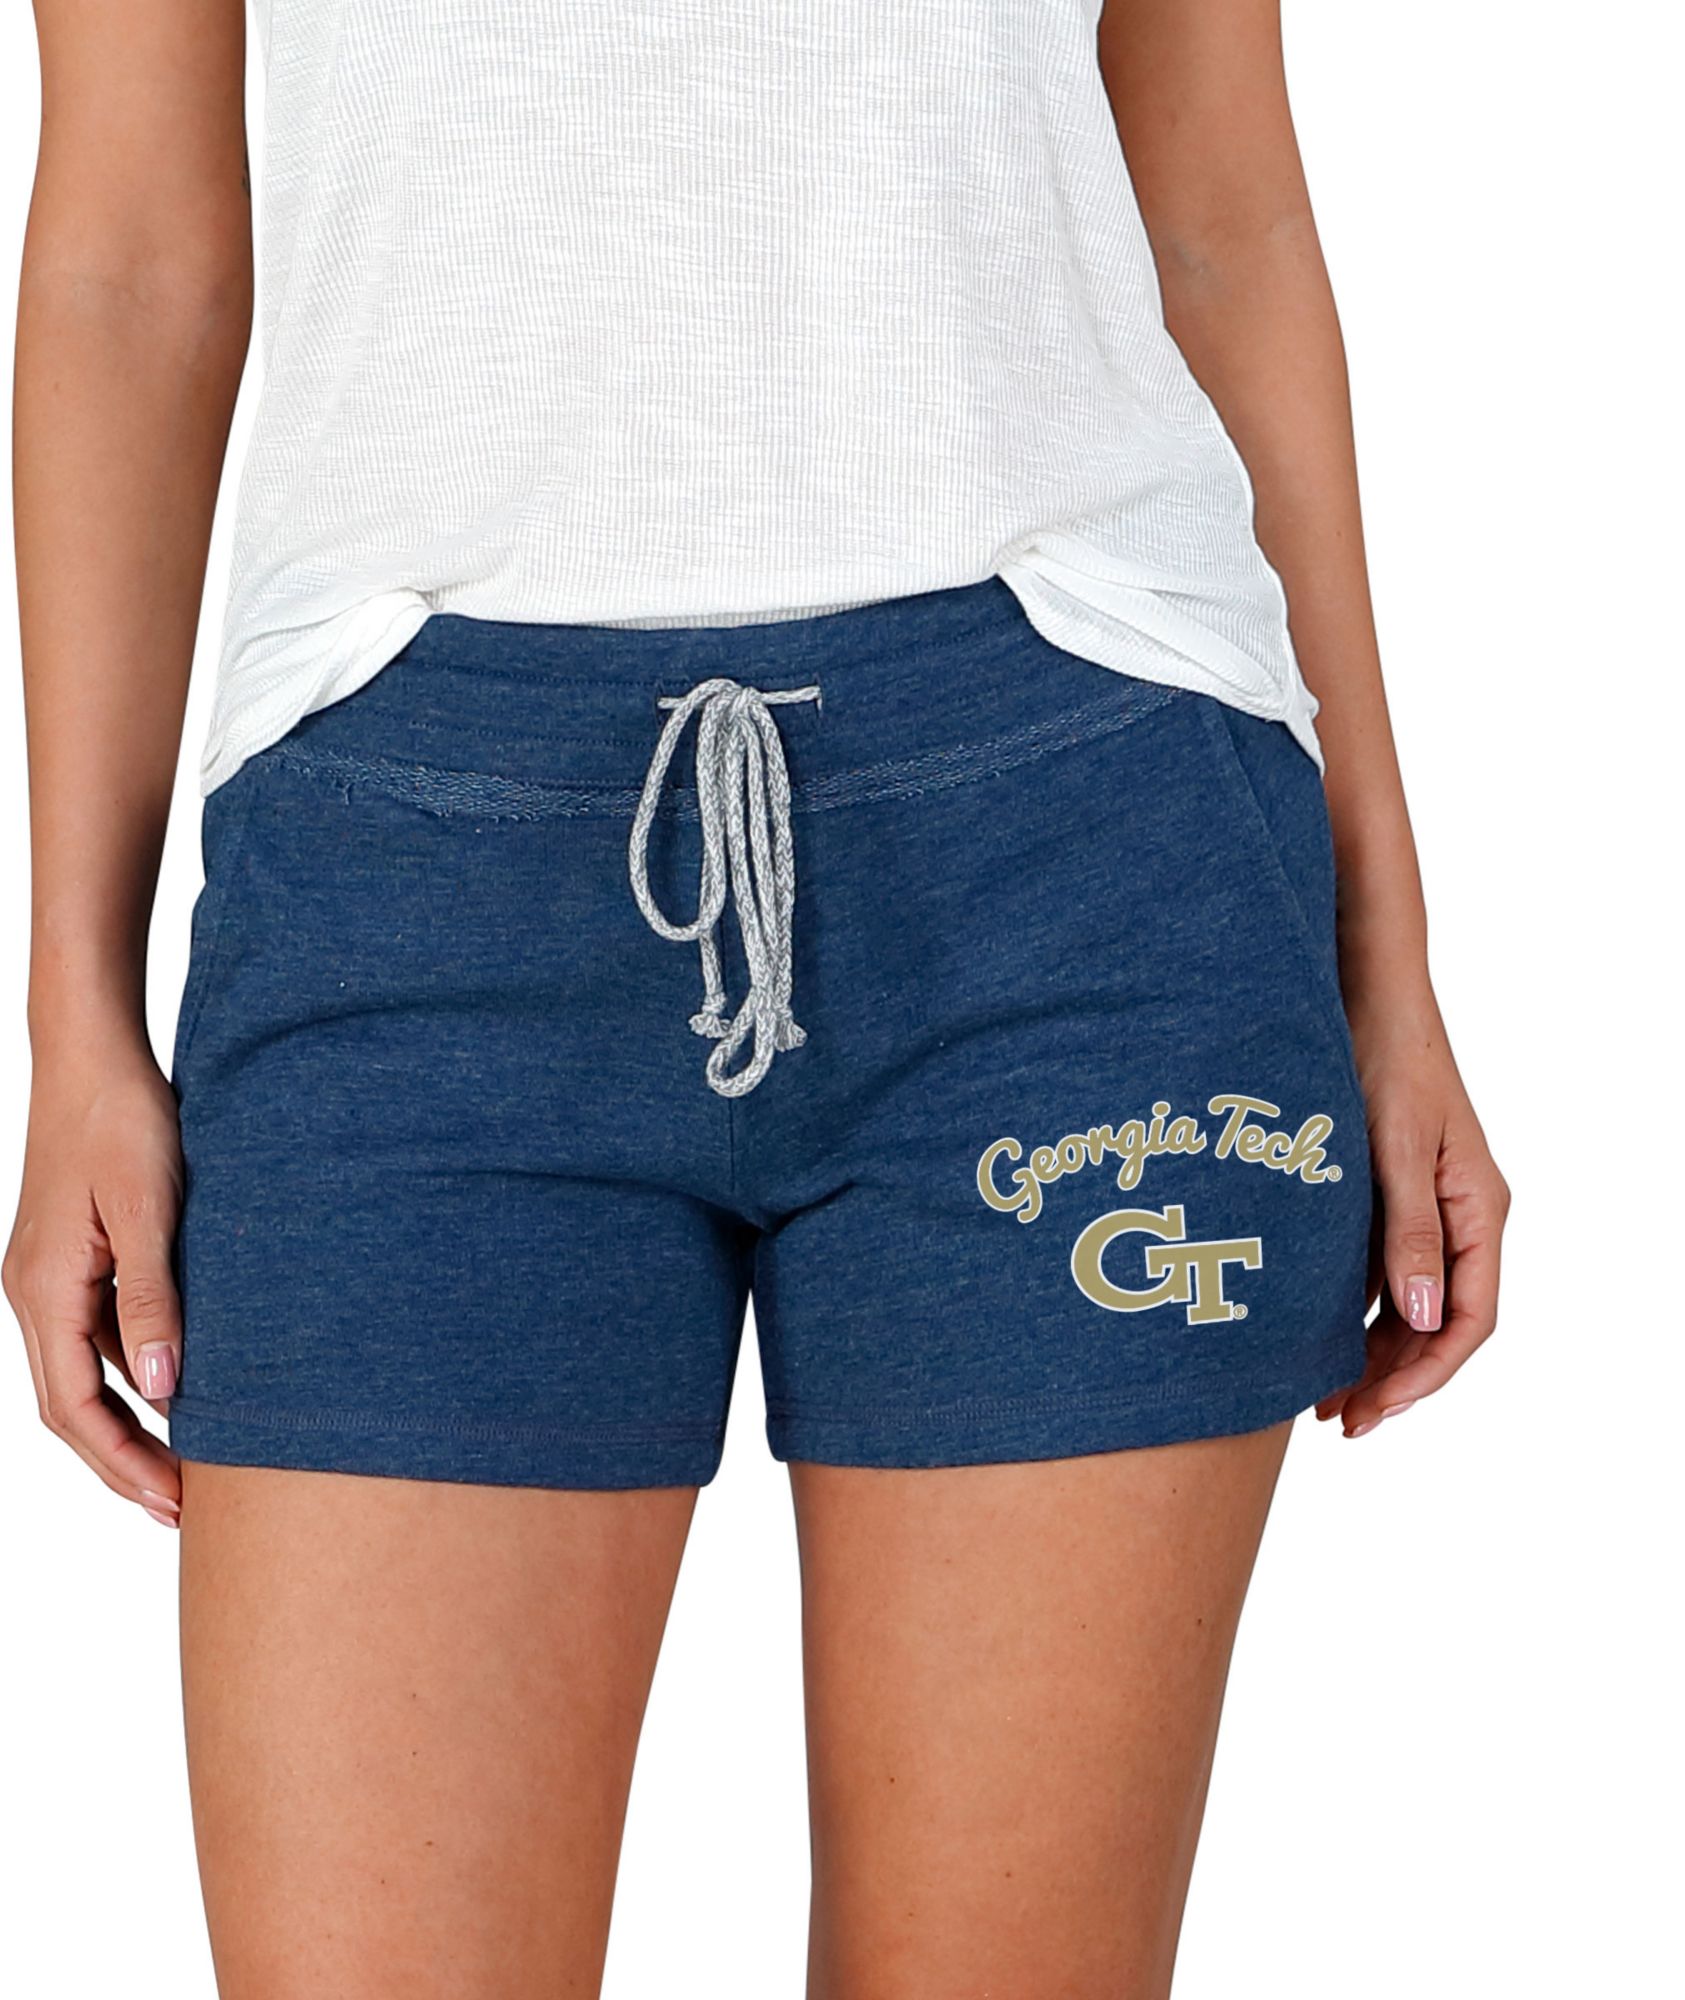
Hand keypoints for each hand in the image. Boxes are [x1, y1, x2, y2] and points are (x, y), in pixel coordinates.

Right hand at [4, 1036, 184, 1523]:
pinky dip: (134, 1376)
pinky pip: (98, 1338)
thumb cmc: (122, 1118)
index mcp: (46, 1290)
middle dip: (124, 1463)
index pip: (74, 1408)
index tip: (173, 1503)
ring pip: (85, 1377)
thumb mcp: (149, 1206)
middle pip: (74, 1407)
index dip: (121, 1463)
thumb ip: (154, 1294)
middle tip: (186, 1510)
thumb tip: (165, 1384)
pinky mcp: (75, 1260)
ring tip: (191, 1467)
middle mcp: (37, 1295)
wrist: (94, 1056)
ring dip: (132, 1425)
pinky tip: (183, 1388)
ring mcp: (53, 1279)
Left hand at [1317, 984, 1508, 1437]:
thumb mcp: (1397, 1149)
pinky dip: (1354, 1310)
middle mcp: (1461, 1215)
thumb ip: (1410, 1233)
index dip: (1426, 1374)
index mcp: (1479, 1208)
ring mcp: (1426, 1207)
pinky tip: (1315, 1336)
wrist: (1363, 996)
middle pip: (1438, 1322)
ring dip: (1371, 1353)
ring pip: (1409, 1304)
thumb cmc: (1385, 1060)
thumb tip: (1423, 1320)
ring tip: (1322, 1397)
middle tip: (1339, 1421)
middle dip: (1394, 1378)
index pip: (1470, 1318)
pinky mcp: (1390, 1196)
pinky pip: (1382, 1272)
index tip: (1377, 1410)